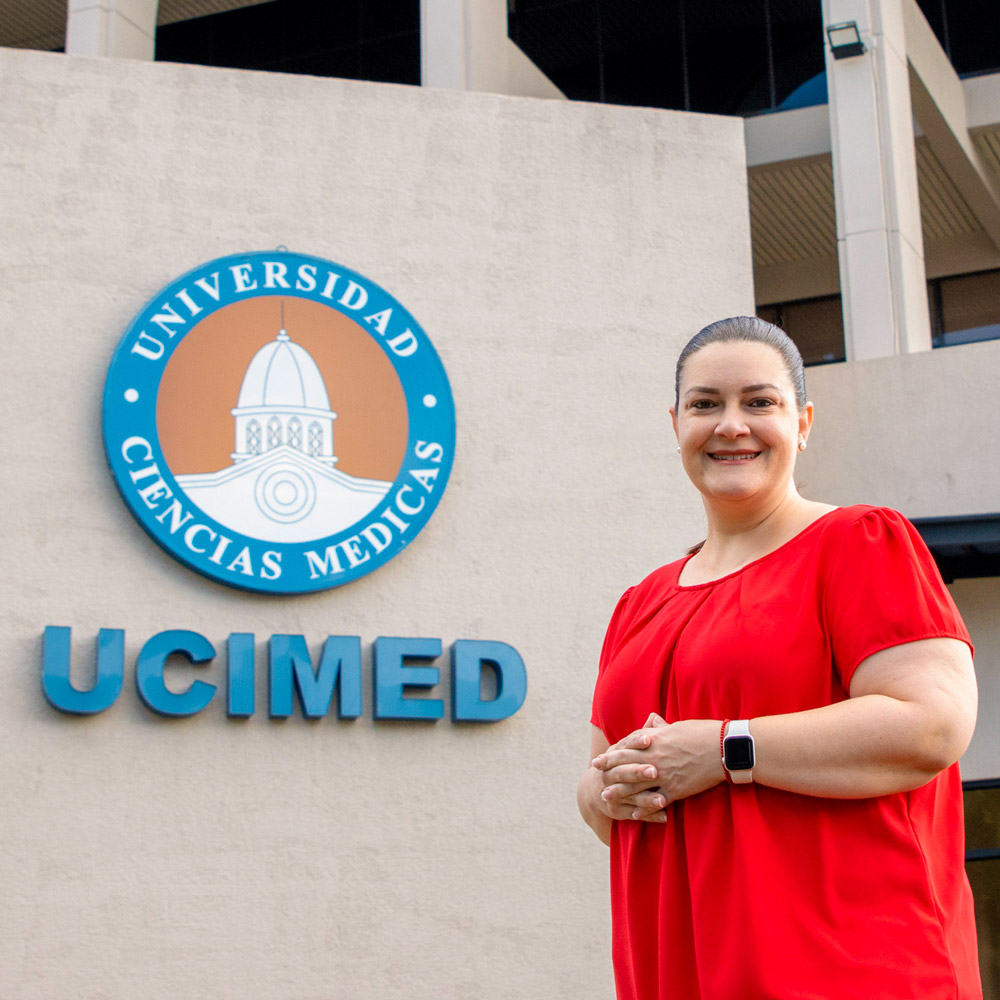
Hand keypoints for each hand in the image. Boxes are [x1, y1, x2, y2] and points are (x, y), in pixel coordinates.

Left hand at [591, 714, 723, 820]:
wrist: (723, 748)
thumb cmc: (701, 733)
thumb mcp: (676, 727)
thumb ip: (660, 728)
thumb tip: (652, 722)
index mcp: (654, 741)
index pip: (625, 750)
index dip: (610, 757)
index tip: (598, 761)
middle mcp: (654, 759)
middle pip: (625, 769)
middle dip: (609, 775)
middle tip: (597, 780)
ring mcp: (664, 775)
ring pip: (635, 787)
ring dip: (620, 793)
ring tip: (607, 797)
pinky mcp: (676, 789)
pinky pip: (655, 801)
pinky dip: (643, 808)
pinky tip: (634, 813)